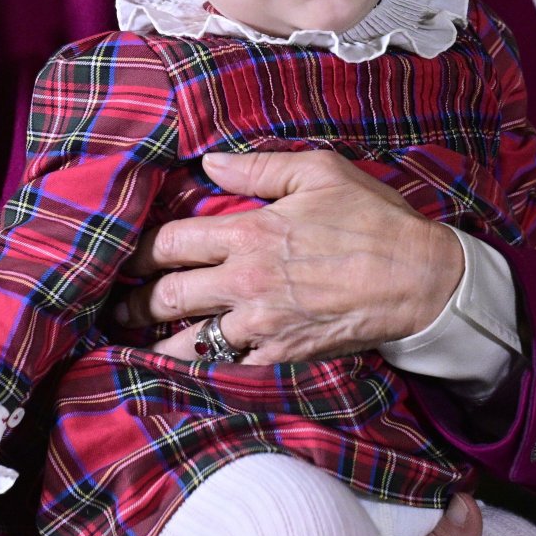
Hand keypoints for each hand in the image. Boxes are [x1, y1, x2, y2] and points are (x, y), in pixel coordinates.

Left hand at [117, 149, 463, 364]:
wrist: (420, 279)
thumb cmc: (373, 218)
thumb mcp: (319, 172)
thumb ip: (260, 166)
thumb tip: (210, 162)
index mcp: (250, 232)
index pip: (172, 242)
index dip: (138, 249)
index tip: (122, 255)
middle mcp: (246, 282)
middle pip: (168, 296)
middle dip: (134, 302)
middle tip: (115, 306)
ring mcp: (263, 325)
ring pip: (190, 342)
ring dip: (157, 344)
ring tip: (135, 345)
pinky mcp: (283, 356)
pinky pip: (230, 370)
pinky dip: (203, 372)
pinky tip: (185, 373)